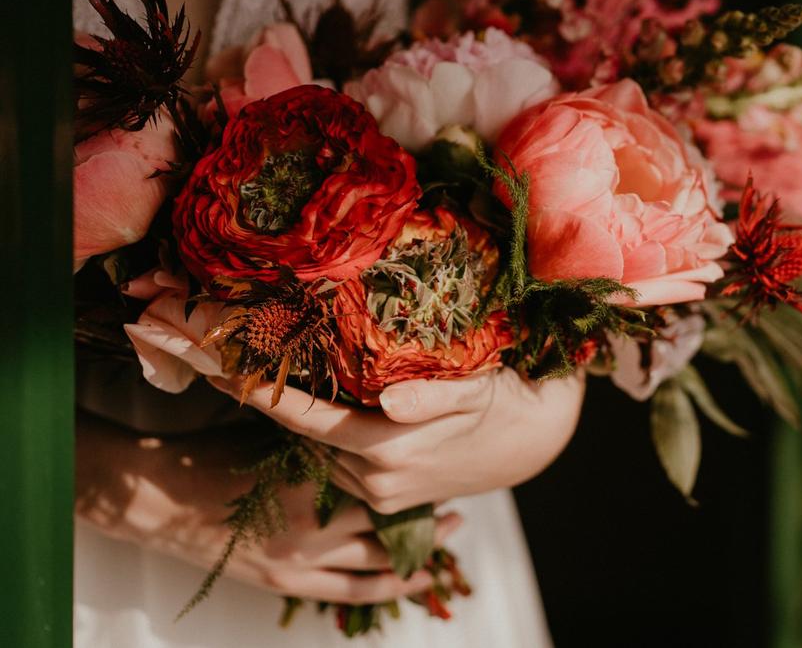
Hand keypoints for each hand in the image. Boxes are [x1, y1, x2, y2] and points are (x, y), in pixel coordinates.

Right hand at [75, 410, 459, 603]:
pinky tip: (418, 578)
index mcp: (314, 477)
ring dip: (419, 550)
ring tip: (450, 535)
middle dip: (427, 511)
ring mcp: (304, 559)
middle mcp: (315, 525)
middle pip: (392, 519)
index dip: (417, 464)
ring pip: (382, 561)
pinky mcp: (291, 582)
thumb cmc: (213, 452)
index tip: (445, 449)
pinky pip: (356, 592)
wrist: (159, 500)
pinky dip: (391, 585)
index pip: (382, 472)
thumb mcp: (273, 428)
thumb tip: (367, 399)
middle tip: (456, 496)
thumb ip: (322, 426)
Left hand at [210, 366, 584, 512]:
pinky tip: (326, 403)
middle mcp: (376, 479)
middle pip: (306, 436)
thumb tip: (388, 398)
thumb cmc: (502, 404)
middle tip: (236, 355)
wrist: (530, 443)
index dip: (263, 394)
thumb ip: (432, 396)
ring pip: (321, 450)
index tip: (220, 370)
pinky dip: (326, 434)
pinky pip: (340, 461)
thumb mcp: (473, 392)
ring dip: (301, 417)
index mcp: (387, 451)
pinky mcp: (387, 496)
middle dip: (273, 399)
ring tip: (276, 371)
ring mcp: (380, 493)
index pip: (307, 420)